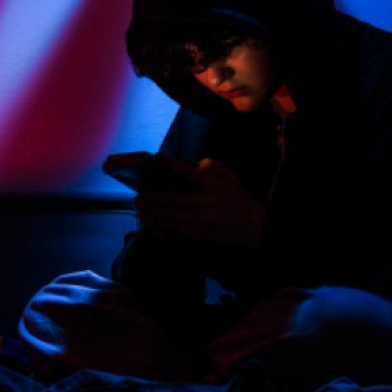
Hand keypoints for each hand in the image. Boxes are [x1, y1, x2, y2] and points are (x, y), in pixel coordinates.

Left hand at [136, 157, 265, 249]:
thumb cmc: (235, 196)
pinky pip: (177, 229)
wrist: (250, 225)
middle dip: (154, 195)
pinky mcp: (200, 233)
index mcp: (211, 185)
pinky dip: (162, 224)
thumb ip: (210, 165)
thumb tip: (191, 164)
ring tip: (142, 205)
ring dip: (154, 210)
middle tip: (140, 192)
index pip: (188, 172)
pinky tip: (152, 220)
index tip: (157, 158)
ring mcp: (202, 219)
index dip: (172, 164)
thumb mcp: (228, 175)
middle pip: (173, 198)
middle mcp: (205, 202)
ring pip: (172, 215)